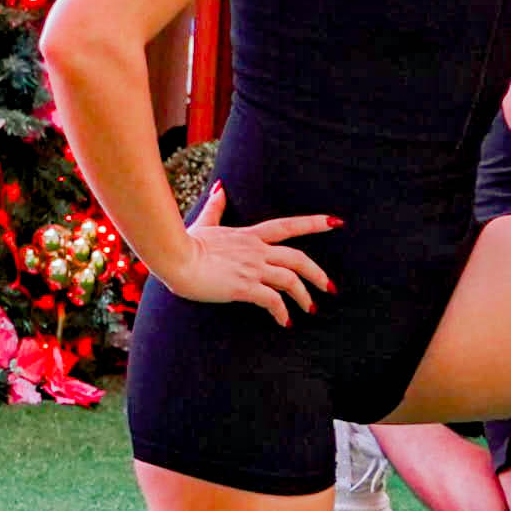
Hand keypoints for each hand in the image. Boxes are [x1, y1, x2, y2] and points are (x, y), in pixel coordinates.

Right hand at [161, 181, 340, 321]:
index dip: (314, 223)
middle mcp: (256, 250)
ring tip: (310, 309)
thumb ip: (216, 207)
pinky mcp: (243, 287)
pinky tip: (284, 323)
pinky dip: (282, 313)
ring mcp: (251, 268)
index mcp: (249, 235)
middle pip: (298, 258)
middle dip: (318, 273)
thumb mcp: (203, 223)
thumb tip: (220, 188)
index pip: (288, 225)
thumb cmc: (184, 242)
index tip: (337, 222)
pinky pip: (272, 300)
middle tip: (330, 288)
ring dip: (304, 296)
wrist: (173, 257)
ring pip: (290, 280)